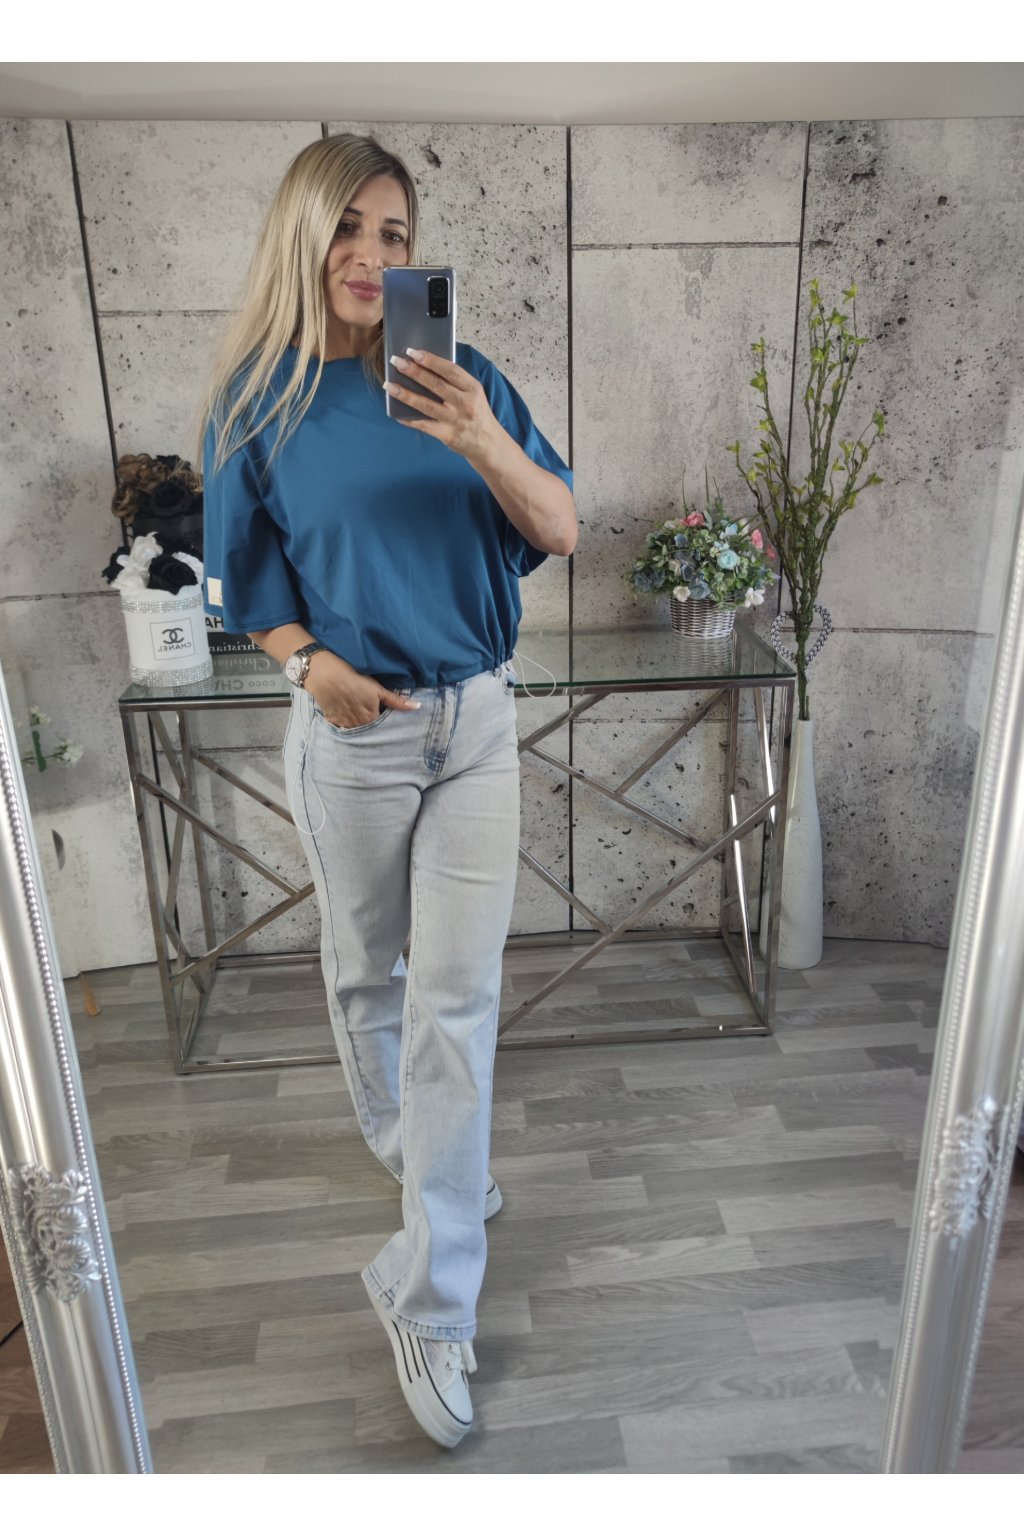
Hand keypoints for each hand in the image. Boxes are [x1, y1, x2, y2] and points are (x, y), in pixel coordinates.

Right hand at [305, 651, 419, 728]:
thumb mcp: (377, 688)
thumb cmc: (352, 676)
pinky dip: (344, 724)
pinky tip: (345, 714)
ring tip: (357, 715)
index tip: (383, 717)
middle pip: (368, 729)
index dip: (383, 721)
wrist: (324, 672)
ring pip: (355, 730)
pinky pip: (341, 728)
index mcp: (371, 716)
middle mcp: (358, 723)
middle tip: (369, 714)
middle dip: (371, 726)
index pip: (381, 726)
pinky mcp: (331, 720)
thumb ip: (396, 701)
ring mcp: (344, 723)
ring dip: (358, 726)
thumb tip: (417, 706)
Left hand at [384, 348, 503, 462]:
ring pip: (427, 405)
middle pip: (436, 385)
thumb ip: (455, 382)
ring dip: (405, 394)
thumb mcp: (474, 394)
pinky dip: (409, 419)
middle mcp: (465, 404)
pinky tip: (396, 413)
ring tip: (389, 385)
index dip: (431, 360)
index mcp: (473, 388)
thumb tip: (425, 367)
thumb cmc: (477, 414)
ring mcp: (456, 421)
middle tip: (396, 362)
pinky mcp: (448, 435)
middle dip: (414, 372)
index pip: (450, 370)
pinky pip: (424, 425)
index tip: (413, 352)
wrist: (488, 444)